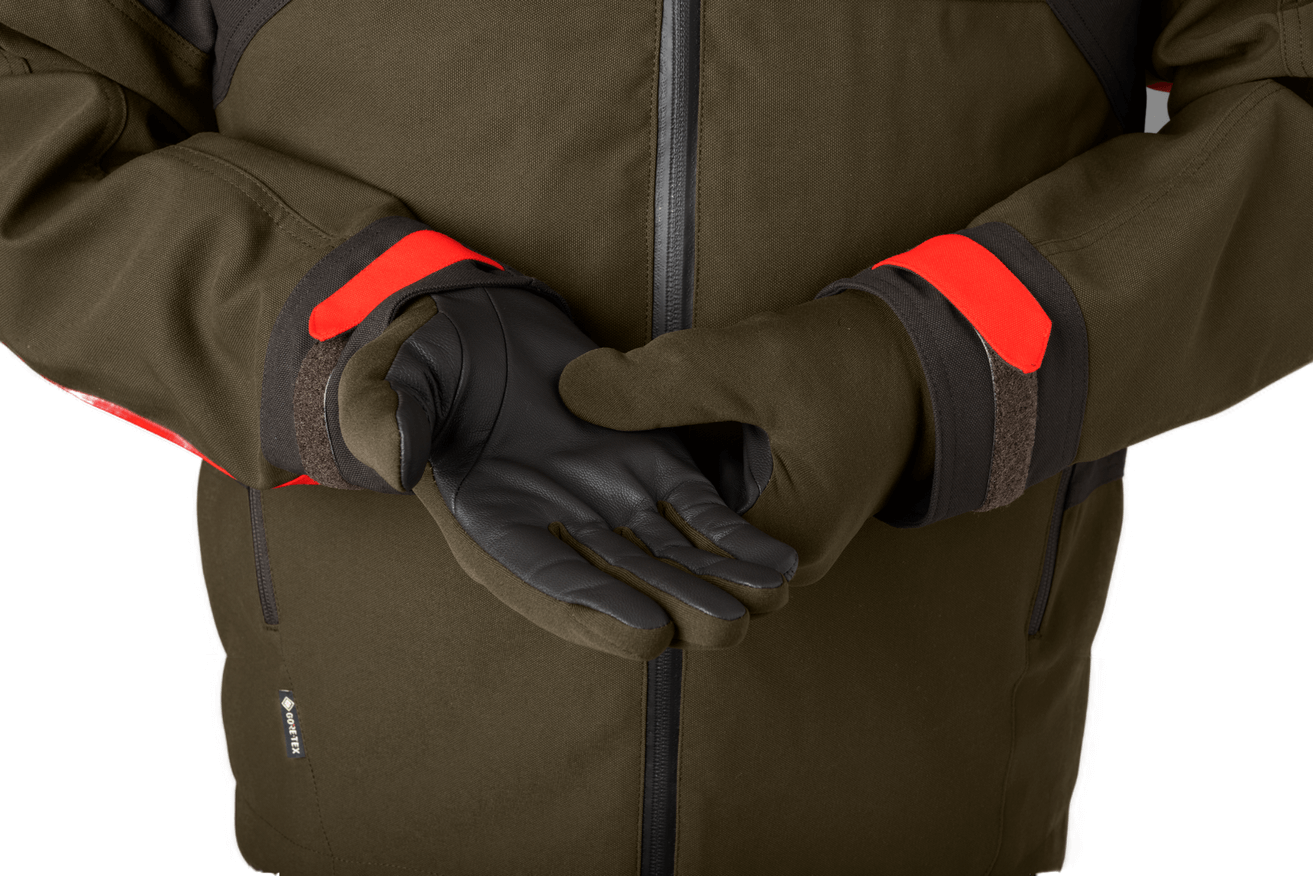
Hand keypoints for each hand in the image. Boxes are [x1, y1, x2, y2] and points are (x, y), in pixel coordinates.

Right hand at [335, 285, 797, 660]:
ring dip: (715, 584)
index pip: (544, 582)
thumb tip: (399, 460)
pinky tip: (776, 558)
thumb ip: (386, 418)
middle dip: (673, 610)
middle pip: (620, 586)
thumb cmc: (422, 356)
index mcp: (493, 528)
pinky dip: (733, 537)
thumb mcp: (388, 380)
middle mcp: (557, 532)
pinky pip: (698, 513)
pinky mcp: (652, 471)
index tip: (645, 629)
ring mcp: (608, 505)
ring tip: (766, 597)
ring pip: (668, 560)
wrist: (476, 320)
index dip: (595, 607)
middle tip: (726, 625)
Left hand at [559, 290, 933, 586]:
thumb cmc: (852, 362)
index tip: (525, 516)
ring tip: (532, 498)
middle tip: (508, 514)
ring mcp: (766, 539)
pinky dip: (648, 493)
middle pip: (664, 562)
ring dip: (618, 517)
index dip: (592, 545)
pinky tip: (589, 467)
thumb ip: (663, 381)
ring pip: (675, 540)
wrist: (917, 356)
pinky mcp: (758, 509)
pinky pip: (690, 515)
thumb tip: (570, 391)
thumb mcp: (752, 361)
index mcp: (778, 545)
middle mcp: (771, 561)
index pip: (666, 565)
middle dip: (595, 538)